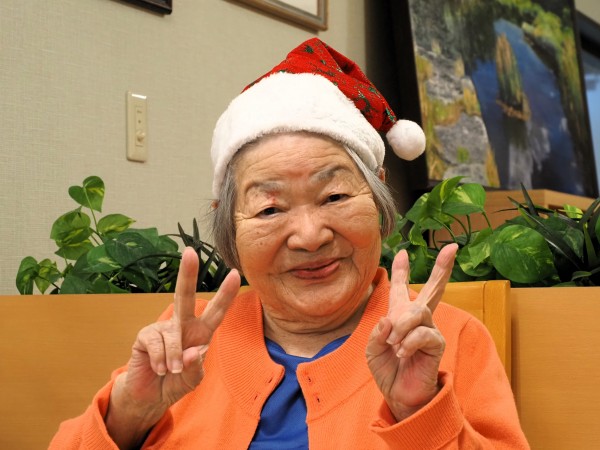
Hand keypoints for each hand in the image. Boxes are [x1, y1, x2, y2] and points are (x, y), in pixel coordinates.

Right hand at [106, 247, 239, 448]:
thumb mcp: (192, 379)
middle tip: (190, 252)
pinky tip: (157, 368)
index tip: (234, 274)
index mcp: (200, 332)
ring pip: (172, 336)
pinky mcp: (145, 336)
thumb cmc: (176, 382)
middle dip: (187, 274)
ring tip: (169, 372)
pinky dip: (159, 362)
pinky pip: (156, 345)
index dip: (225, 294)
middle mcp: (182, 325)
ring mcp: (162, 328)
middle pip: (184, 296)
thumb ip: (194, 366)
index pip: (216, 311)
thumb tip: (193, 350)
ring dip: (173, 360)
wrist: (150, 396)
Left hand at [366, 243, 456, 421]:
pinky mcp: (436, 344)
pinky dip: (408, 342)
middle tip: (452, 248)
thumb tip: (389, 320)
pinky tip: (402, 353)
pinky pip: (423, 334)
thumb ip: (378, 333)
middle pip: (433, 289)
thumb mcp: (373, 349)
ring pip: (418, 311)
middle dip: (442, 268)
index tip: (402, 253)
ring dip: (401, 326)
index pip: (400, 289)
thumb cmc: (387, 370)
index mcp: (400, 316)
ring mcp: (430, 330)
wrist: (399, 395)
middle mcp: (418, 319)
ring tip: (394, 344)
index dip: (400, 272)